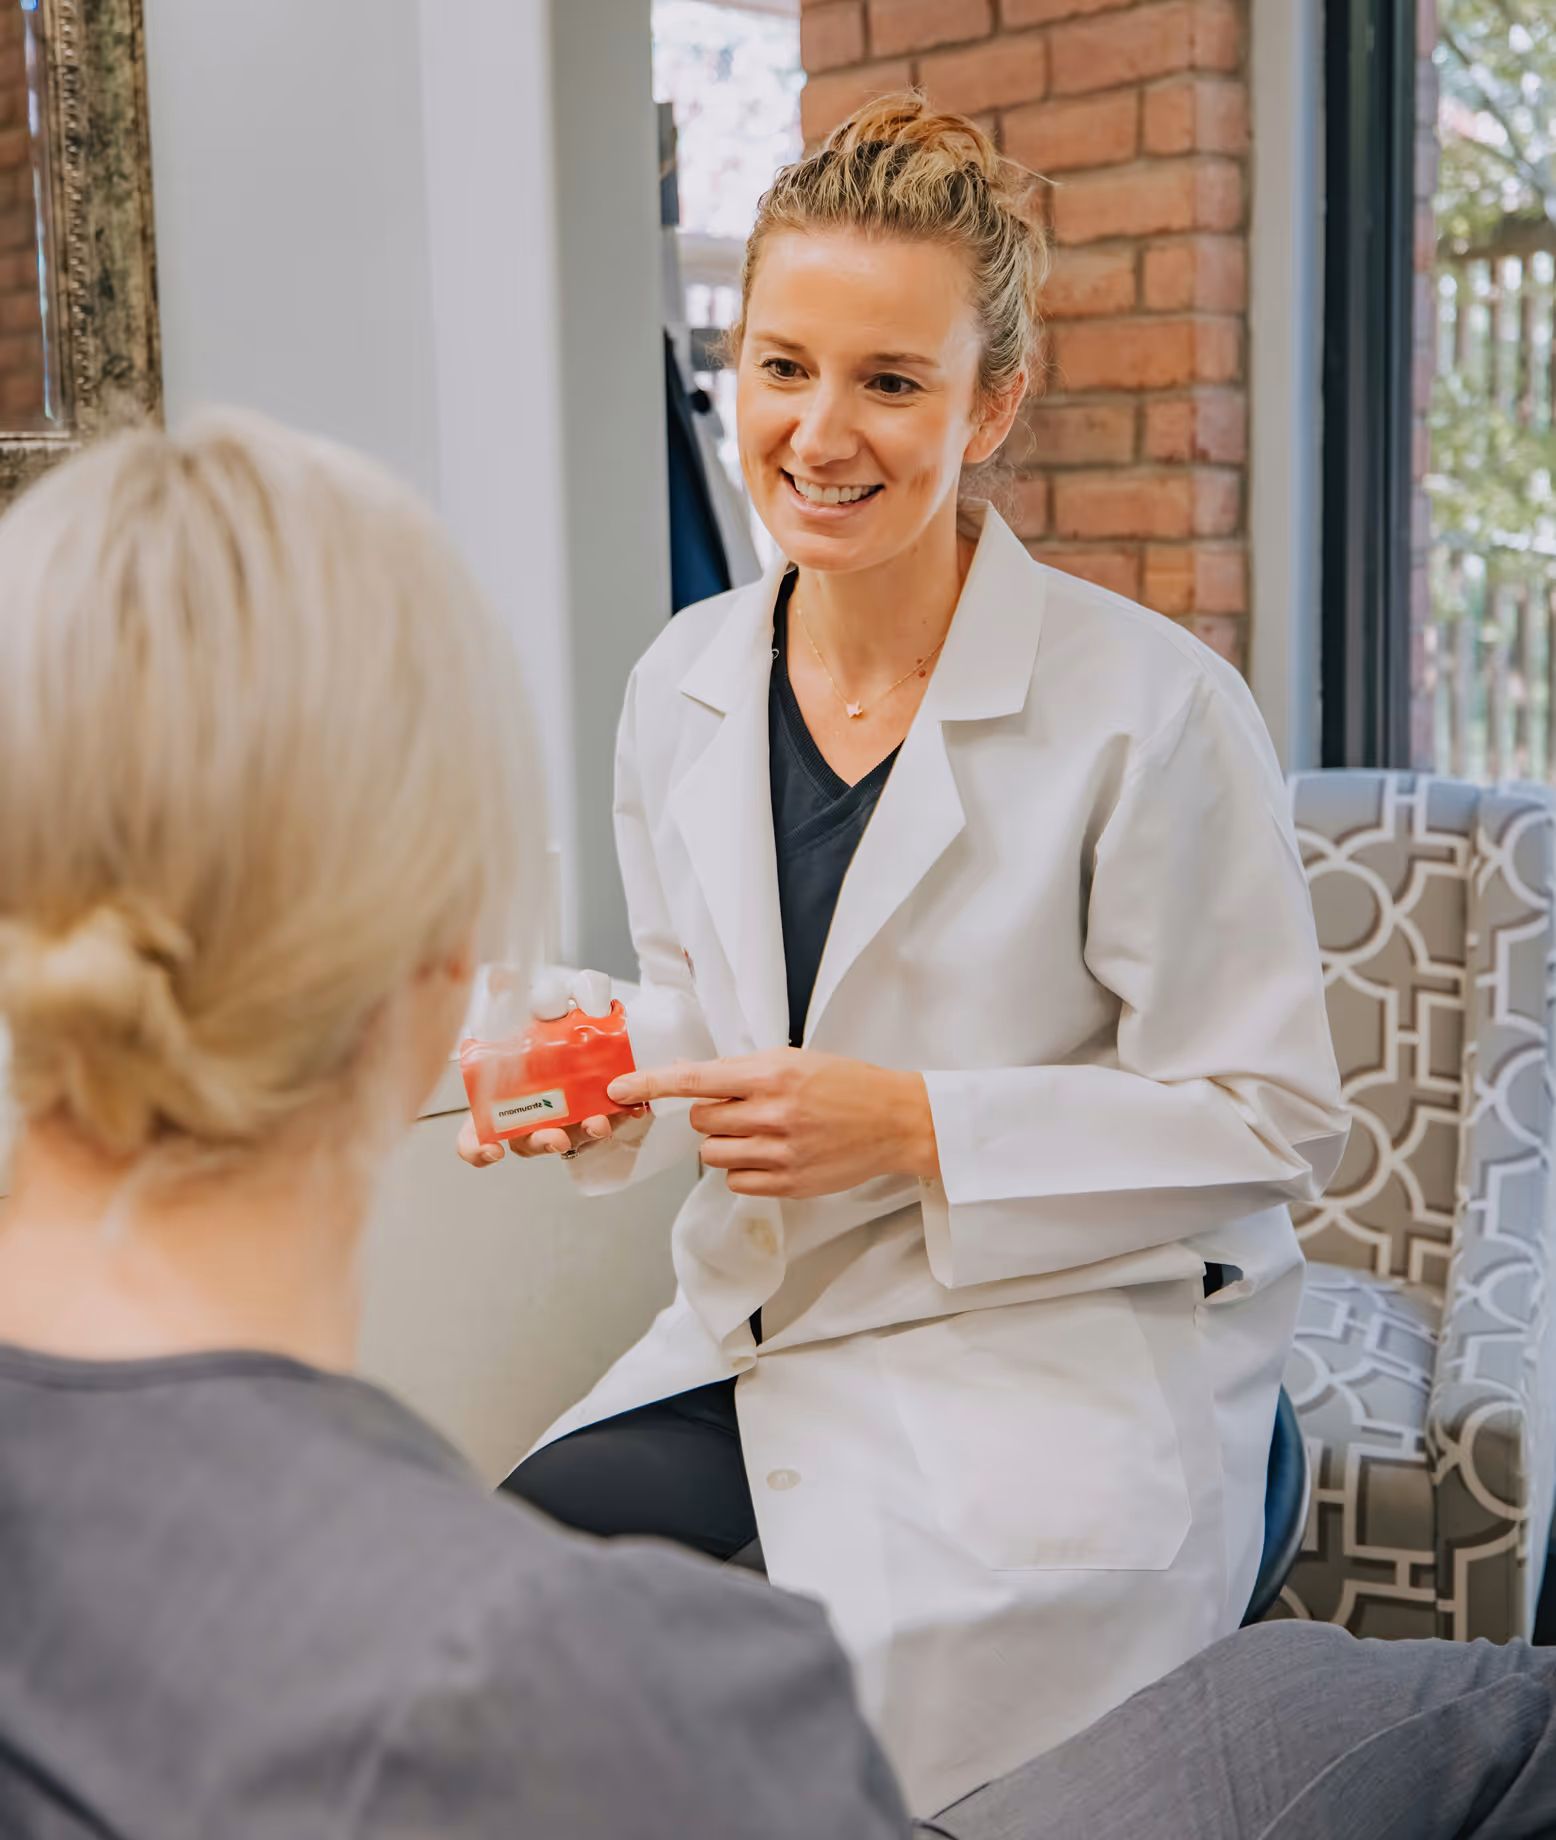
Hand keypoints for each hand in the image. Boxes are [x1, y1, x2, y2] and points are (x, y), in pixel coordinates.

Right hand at [456, 967, 629, 1168]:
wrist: (585, 1022)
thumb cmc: (541, 1022)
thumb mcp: (523, 1005)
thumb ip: (509, 994)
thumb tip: (500, 977)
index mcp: (498, 1096)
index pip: (475, 1134)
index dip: (477, 1148)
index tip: (492, 1151)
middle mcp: (527, 1113)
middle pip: (524, 1141)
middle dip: (541, 1142)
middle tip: (555, 1136)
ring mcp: (560, 1117)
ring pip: (568, 1137)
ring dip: (582, 1134)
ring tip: (597, 1123)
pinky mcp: (592, 1112)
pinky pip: (603, 1123)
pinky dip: (615, 1118)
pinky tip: (629, 1109)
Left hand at [608, 1048, 938, 1198]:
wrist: (894, 1120)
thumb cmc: (846, 1084)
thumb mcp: (794, 1061)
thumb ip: (742, 1071)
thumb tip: (688, 1074)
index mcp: (771, 1074)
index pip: (695, 1079)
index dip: (650, 1084)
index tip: (618, 1089)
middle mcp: (772, 1113)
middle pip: (700, 1120)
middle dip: (711, 1114)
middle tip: (743, 1108)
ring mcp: (780, 1152)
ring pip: (713, 1153)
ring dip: (725, 1143)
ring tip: (759, 1133)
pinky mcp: (789, 1184)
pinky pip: (736, 1181)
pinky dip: (743, 1170)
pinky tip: (770, 1156)